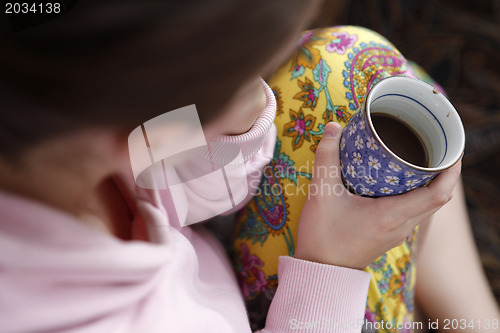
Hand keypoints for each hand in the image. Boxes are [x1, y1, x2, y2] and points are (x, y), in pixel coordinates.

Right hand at [293, 122, 461, 269]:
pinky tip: (399, 182)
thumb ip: (326, 158)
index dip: (452, 171)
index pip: (439, 193)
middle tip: (437, 147)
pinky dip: (416, 195)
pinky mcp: (388, 235)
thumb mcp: (321, 194)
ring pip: (426, 206)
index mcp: (392, 215)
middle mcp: (401, 226)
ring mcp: (396, 233)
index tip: (454, 150)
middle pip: (438, 199)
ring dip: (431, 184)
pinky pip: (413, 212)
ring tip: (421, 160)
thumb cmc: (322, 237)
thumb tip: (333, 127)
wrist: (318, 271)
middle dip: (444, 173)